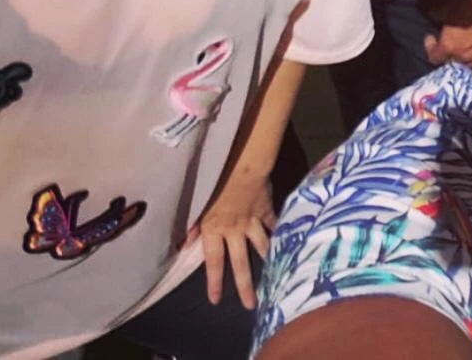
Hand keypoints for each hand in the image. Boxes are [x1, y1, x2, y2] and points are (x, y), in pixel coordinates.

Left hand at [195, 171, 276, 309]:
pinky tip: (288, 238)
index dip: (214, 281)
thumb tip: (183, 243)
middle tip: (250, 304)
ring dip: (266, 260)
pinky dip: (279, 230)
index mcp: (214, 230)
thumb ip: (192, 224)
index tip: (215, 300)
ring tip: (275, 275)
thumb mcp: (198, 203)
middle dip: (244, 284)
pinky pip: (273, 222)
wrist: (242, 167)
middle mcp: (234, 231)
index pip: (214, 261)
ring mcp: (253, 221)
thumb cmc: (214, 182)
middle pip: (240, 261)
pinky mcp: (266, 208)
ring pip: (260, 245)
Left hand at [424, 0, 471, 67]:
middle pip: (450, 64)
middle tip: (444, 43)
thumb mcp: (448, 6)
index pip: (434, 57)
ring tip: (459, 45)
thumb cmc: (470, 2)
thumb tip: (434, 16)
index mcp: (450, 46)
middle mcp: (464, 56)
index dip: (430, 47)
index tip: (430, 37)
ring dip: (460, 56)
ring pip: (466, 63)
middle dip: (445, 55)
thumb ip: (438, 15)